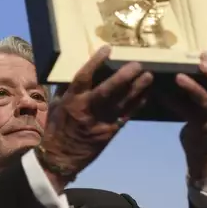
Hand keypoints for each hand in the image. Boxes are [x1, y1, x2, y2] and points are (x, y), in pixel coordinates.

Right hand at [38, 46, 152, 192]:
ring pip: (122, 102)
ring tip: (149, 76)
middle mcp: (87, 109)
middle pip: (108, 90)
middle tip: (137, 65)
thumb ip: (68, 89)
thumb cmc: (57, 128)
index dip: (95, 62)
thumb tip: (81, 72)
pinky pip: (126, 116)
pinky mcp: (110, 132)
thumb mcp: (57, 105)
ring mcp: (101, 121)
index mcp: (72, 100)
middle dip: (123, 77)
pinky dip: (137, 104)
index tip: (107, 49)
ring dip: (137, 89)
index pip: (84, 77)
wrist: (61, 158)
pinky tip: (146, 94)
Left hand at [162, 51, 206, 178]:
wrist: (202, 149)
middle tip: (201, 62)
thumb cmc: (203, 118)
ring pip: (206, 101)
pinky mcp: (200, 127)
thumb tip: (186, 62)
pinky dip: (174, 103)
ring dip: (192, 87)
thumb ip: (205, 85)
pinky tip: (162, 95)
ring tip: (178, 77)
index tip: (205, 53)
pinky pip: (187, 113)